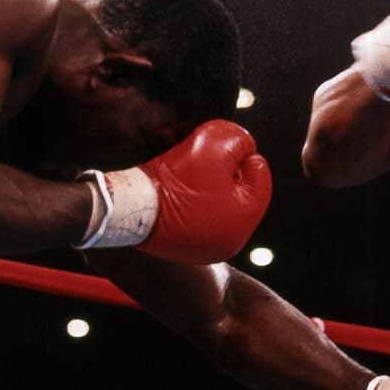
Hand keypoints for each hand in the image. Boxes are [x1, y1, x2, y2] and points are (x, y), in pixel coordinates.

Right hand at [76, 120, 270, 263]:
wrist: (129, 208)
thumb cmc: (175, 179)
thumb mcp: (214, 145)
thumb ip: (238, 140)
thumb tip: (245, 146)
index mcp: (244, 218)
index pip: (260, 175)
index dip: (241, 154)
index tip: (218, 148)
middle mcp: (231, 240)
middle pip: (240, 192)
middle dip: (226, 171)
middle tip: (202, 160)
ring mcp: (207, 248)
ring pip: (219, 205)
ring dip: (209, 186)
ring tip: (187, 175)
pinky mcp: (185, 249)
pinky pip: (199, 218)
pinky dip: (192, 203)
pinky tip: (177, 192)